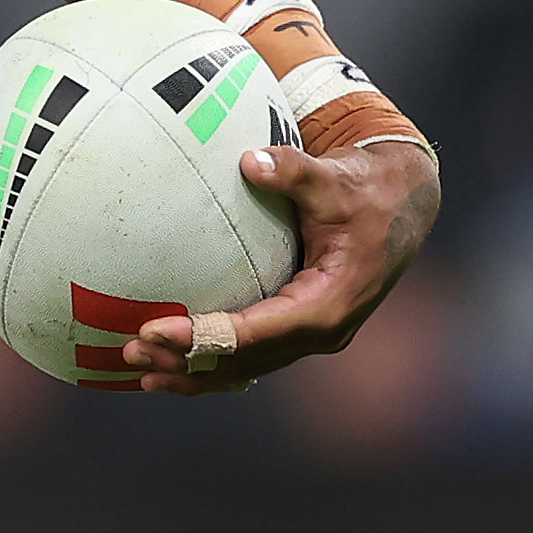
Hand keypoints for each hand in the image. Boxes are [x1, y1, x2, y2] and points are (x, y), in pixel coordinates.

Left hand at [111, 130, 444, 391]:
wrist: (402, 205)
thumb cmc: (367, 189)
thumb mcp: (334, 178)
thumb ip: (295, 171)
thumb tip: (251, 160)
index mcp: (331, 303)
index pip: (258, 333)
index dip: (205, 338)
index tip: (155, 331)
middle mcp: (322, 330)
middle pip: (245, 360)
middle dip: (187, 362)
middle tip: (130, 351)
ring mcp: (311, 335)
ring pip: (246, 367)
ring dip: (192, 372)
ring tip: (136, 369)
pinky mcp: (299, 330)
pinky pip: (250, 356)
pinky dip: (210, 364)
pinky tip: (167, 367)